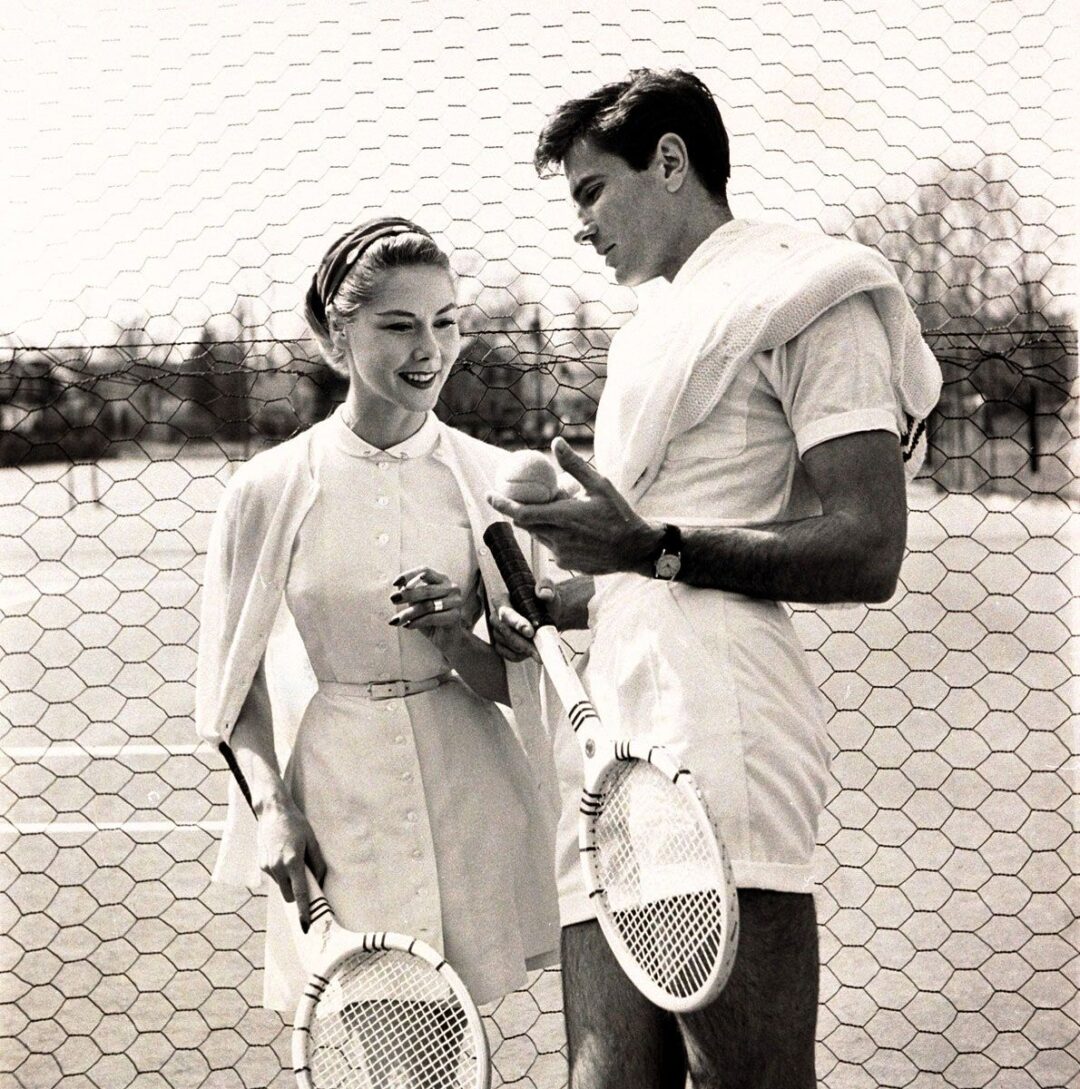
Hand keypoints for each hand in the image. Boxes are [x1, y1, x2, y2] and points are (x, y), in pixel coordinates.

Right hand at [255, 794, 326, 932]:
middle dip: (296, 893)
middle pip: (289, 895)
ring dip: (288, 881)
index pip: (299, 894)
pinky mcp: (261, 864)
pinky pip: (274, 877)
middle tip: (304, 878)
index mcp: (293, 862)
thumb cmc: (296, 824)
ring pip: (281, 886)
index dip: (303, 911)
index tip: (306, 926)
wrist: (272, 812)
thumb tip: (319, 882)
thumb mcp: (312, 841)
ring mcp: (267, 867)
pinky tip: (283, 855)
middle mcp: (278, 867)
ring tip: (293, 859)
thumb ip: (317, 864)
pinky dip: (281, 873)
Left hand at [390, 567, 467, 653]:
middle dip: (407, 594)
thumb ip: (411, 593)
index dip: (409, 575)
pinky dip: (417, 622)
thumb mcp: (418, 603)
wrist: (447, 638)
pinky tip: (407, 626)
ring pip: (428, 605)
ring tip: (396, 620)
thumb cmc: (430, 618)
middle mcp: (451, 587)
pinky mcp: (455, 616)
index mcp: (442, 580)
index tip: (395, 583)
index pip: (425, 571)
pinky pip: (432, 618)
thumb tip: (399, 585)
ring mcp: (456, 601)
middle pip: (426, 589)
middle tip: (393, 599)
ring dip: (409, 613)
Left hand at [487, 437, 661, 574]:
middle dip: (521, 512)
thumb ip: (575, 466)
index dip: (502, 505)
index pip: (522, 513)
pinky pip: (553, 548)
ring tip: (561, 513)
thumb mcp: (600, 485)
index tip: (489, 494)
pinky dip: (555, 536)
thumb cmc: (619, 514)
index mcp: (563, 516)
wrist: (635, 548)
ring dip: (541, 523)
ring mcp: (562, 554)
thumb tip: (556, 443)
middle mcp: (558, 538)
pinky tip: (575, 531)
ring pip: (539, 536)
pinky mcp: (568, 565)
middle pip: (526, 524)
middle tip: (525, 499)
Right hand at [488, 578, 562, 661]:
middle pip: (504, 631)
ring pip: (507, 645)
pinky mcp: (500, 645)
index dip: (516, 623)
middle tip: (538, 651)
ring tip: (539, 651)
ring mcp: (497, 632)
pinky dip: (520, 656)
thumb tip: (543, 593)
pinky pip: (507, 654)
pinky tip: (530, 653)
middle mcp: (496, 616)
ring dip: (524, 650)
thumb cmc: (545, 603)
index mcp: (503, 600)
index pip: (505, 613)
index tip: (530, 632)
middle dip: (522, 642)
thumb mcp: (549, 592)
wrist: (547, 617)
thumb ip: (547, 587)